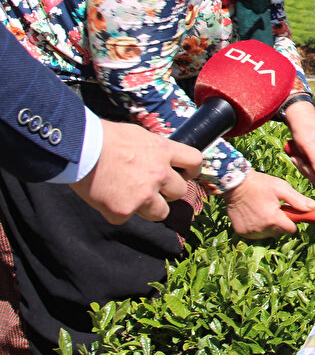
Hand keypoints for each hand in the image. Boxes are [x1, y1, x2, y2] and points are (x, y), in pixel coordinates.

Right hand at [69, 119, 202, 224]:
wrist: (80, 148)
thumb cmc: (105, 137)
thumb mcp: (139, 135)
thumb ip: (155, 150)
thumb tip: (163, 158)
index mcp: (164, 152)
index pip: (195, 162)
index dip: (191, 170)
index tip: (184, 174)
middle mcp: (159, 174)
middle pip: (180, 192)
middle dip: (167, 192)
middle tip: (150, 187)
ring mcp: (143, 195)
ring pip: (160, 212)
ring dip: (149, 207)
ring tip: (132, 197)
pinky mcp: (123, 211)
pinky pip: (126, 218)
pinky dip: (117, 212)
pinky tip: (107, 198)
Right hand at [223, 169, 314, 238]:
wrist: (235, 184)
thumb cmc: (260, 184)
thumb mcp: (281, 188)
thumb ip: (298, 200)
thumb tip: (313, 208)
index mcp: (273, 219)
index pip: (291, 230)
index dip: (292, 221)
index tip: (288, 212)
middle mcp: (261, 229)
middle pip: (279, 232)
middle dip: (281, 222)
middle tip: (275, 208)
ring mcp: (250, 232)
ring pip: (268, 234)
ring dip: (269, 226)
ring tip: (264, 210)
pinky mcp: (241, 232)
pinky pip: (256, 234)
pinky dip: (257, 227)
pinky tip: (255, 214)